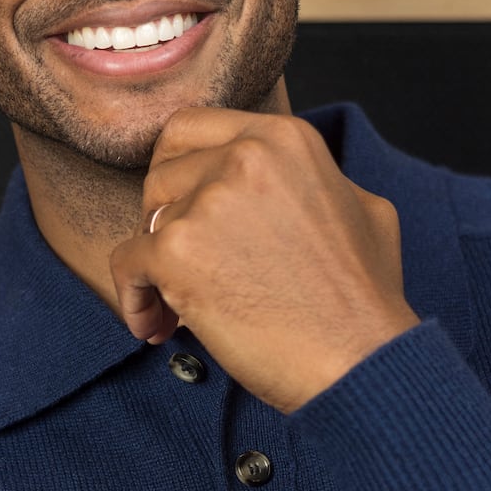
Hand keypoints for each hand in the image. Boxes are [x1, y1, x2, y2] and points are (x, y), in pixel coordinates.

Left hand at [107, 107, 420, 411]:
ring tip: (176, 311)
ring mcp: (209, 201)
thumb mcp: (362, 209)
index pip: (190, 128)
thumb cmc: (364, 301)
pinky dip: (134, 299)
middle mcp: (245, 156)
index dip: (177, 171)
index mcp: (284, 138)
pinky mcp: (178, 251)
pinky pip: (126, 264)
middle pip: (161, 176)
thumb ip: (310, 182)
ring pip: (145, 224)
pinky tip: (156, 327)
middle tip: (182, 265)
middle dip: (162, 221)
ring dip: (153, 268)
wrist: (360, 361)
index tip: (182, 209)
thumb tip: (286, 184)